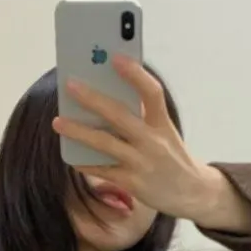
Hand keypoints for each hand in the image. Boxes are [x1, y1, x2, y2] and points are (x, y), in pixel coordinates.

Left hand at [51, 55, 219, 220]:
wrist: (193, 193)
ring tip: (58, 121)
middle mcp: (153, 142)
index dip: (135, 74)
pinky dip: (84, 162)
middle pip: (119, 116)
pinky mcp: (132, 183)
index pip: (152, 93)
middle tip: (70, 85)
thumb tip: (105, 100)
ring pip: (104, 143)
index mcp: (163, 124)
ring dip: (78, 131)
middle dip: (92, 99)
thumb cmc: (172, 156)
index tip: (116, 58)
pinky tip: (71, 156)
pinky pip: (102, 170)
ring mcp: (142, 163)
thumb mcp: (165, 132)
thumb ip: (143, 117)